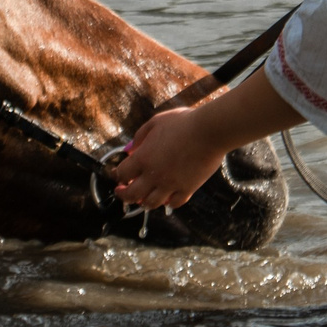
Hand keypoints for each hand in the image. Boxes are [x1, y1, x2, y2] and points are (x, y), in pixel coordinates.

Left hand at [110, 104, 229, 210]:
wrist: (209, 131)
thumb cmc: (183, 123)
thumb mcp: (156, 122)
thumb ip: (140, 136)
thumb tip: (129, 150)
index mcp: (143, 157)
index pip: (121, 173)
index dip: (116, 175)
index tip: (116, 175)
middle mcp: (154, 175)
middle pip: (131, 194)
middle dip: (123, 195)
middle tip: (122, 192)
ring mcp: (171, 184)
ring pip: (151, 203)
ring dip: (143, 202)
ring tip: (142, 199)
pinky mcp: (188, 189)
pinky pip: (174, 203)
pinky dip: (168, 203)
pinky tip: (166, 199)